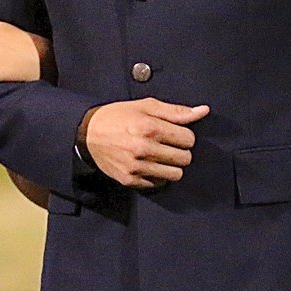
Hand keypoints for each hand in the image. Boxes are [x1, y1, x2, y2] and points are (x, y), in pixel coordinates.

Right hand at [83, 98, 209, 188]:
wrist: (88, 135)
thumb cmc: (118, 117)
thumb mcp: (146, 106)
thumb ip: (176, 111)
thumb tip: (203, 111)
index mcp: (149, 127)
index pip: (188, 139)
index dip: (184, 135)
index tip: (174, 133)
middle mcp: (144, 148)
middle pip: (185, 158)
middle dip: (180, 150)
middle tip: (168, 144)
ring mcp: (137, 166)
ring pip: (176, 174)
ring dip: (172, 165)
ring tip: (161, 156)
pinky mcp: (130, 180)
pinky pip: (159, 184)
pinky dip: (158, 176)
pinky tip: (149, 164)